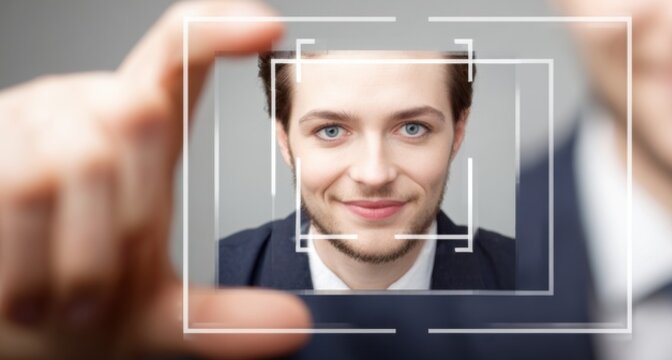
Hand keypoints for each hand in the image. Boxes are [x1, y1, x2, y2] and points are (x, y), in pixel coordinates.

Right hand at [0, 1, 309, 357]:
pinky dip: (26, 261)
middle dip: (127, 221)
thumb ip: (223, 320)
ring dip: (76, 255)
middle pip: (138, 116)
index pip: (181, 54)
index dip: (219, 31)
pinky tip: (18, 293)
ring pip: (76, 161)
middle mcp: (86, 108)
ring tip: (59, 301)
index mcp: (142, 133)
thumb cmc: (68, 303)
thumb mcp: (154, 314)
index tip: (268, 26)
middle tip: (98, 295)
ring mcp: (27, 118)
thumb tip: (296, 324)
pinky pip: (18, 186)